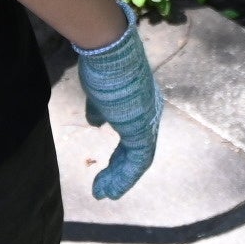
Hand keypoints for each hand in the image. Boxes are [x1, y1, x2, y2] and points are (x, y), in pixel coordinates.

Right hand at [76, 4, 161, 199]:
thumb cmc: (103, 66)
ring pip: (138, 159)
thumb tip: (95, 122)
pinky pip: (137, 161)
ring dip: (119, 179)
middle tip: (104, 187)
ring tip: (104, 193)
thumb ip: (99, 110)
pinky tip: (111, 189)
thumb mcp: (99, 92)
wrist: (109, 51)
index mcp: (140, 104)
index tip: (106, 169)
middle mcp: (149, 113)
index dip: (120, 156)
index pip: (133, 136)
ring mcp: (148, 121)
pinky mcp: (143, 129)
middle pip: (136, 150)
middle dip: (119, 170)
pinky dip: (124, 178)